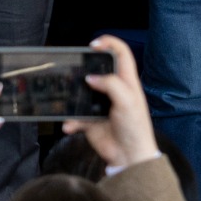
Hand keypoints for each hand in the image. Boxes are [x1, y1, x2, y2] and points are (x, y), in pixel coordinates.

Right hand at [63, 36, 158, 170]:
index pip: (121, 54)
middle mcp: (112, 90)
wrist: (128, 157)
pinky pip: (73, 116)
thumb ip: (111, 84)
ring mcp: (99, 103)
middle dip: (82, 67)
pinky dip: (70, 120)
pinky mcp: (89, 118)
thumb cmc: (135, 128)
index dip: (108, 43)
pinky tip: (70, 125)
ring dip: (71, 94)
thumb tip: (90, 78)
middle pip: (96, 69)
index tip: (93, 45)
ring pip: (80, 90)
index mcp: (126, 82)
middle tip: (72, 68)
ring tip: (65, 95)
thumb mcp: (128, 101)